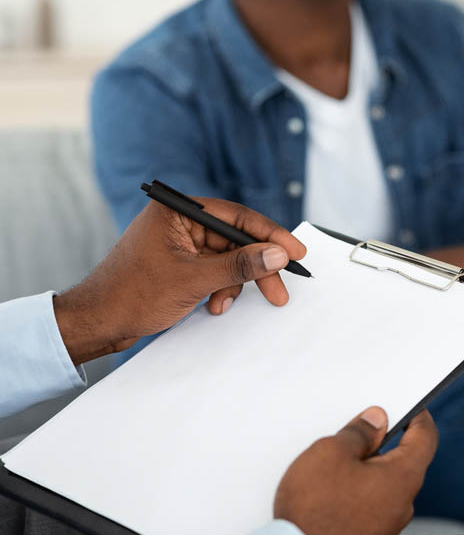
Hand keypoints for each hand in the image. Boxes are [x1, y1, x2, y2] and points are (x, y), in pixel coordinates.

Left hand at [53, 198, 306, 363]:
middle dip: (255, 266)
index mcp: (177, 211)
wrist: (98, 322)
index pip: (236, 216)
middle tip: (279, 288)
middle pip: (236, 239)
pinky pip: (215, 271)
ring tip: (225, 303)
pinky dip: (221, 288)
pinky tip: (213, 304)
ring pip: (228, 258)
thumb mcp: (194, 280)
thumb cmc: (132, 295)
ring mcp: (180, 244)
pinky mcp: (180, 264)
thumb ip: (240, 266)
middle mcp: (180, 222)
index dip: (270, 234)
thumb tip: (277, 254)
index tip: (295, 251)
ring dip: (235, 283)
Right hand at [274, 408, 437, 534]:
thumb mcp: (330, 453)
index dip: (419, 417)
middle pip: (402, 464)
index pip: (425, 439)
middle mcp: (402, 506)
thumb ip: (358, 433)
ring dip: (365, 473)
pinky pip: (368, 511)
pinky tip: (328, 496)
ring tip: (333, 466)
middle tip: (358, 432)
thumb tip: (377, 421)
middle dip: (382, 445)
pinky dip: (355, 497)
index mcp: (403, 478)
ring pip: (382, 489)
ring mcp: (386, 530)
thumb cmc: (315, 510)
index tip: (412, 407)